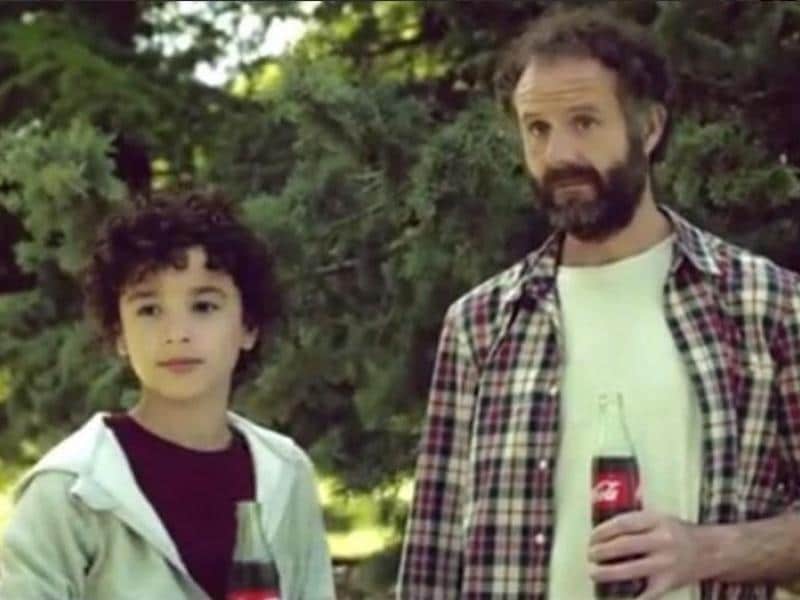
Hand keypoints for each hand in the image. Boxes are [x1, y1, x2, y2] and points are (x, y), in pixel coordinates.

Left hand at [588, 509, 708, 599]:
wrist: (712, 551)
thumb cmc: (678, 532)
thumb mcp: (659, 518)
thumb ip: (635, 522)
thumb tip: (602, 531)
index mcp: (657, 521)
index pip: (622, 524)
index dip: (602, 531)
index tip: (591, 537)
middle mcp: (662, 541)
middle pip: (623, 545)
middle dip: (601, 551)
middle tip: (590, 555)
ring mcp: (666, 564)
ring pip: (630, 570)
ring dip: (607, 572)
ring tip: (594, 573)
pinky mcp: (669, 584)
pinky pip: (646, 594)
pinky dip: (630, 598)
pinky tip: (615, 597)